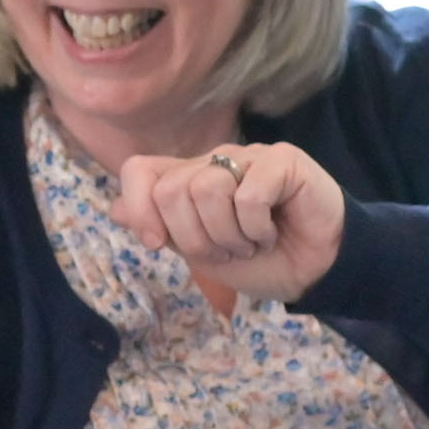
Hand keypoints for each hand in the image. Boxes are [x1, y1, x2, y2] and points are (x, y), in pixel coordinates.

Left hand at [115, 140, 346, 303]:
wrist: (314, 271)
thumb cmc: (260, 261)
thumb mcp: (199, 254)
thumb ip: (161, 229)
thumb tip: (114, 210)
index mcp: (188, 179)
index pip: (139, 170)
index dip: (140, 208)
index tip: (158, 244)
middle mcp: (214, 161)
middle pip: (171, 190)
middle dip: (195, 238)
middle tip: (226, 251)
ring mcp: (248, 156)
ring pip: (207, 189)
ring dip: (229, 236)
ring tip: (251, 243)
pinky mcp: (283, 160)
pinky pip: (248, 195)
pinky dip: (256, 229)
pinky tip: (272, 231)